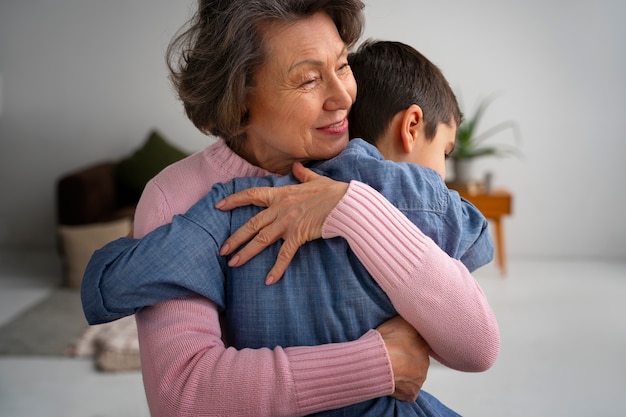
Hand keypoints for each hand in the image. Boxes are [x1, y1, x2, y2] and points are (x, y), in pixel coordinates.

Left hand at [216, 162, 348, 283]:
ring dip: (246, 252)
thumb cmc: (333, 192)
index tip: (219, 206)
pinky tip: (269, 280)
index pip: (252, 195)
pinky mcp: (298, 235)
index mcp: (281, 194)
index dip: (234, 200)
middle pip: (252, 224)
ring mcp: (288, 222)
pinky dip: (277, 268)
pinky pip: (284, 254)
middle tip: (222, 250)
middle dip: (235, 237)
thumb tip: (296, 167)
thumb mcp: (315, 179)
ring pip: (262, 239)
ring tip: (233, 263)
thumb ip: (302, 174)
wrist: (345, 203)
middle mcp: (280, 209)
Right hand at [377, 316, 429, 401]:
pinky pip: (409, 392)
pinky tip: (392, 381)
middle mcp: (425, 363)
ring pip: (414, 376)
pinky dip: (402, 389)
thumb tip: (416, 315)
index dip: (409, 345)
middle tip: (393, 357)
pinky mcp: (412, 393)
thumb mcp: (399, 321)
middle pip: (418, 361)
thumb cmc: (385, 341)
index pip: (420, 344)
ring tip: (390, 369)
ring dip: (405, 374)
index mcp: (423, 346)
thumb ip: (409, 320)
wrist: (375, 362)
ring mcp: (419, 380)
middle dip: (408, 360)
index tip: (400, 345)